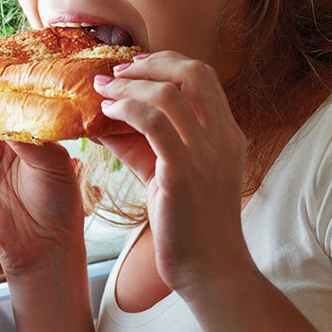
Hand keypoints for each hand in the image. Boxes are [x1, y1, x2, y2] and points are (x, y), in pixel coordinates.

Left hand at [94, 52, 252, 297]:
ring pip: (169, 93)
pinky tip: (106, 115)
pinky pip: (153, 123)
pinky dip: (126, 110)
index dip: (168, 62)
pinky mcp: (183, 172)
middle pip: (193, 72)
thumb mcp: (173, 175)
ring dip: (129, 86)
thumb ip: (146, 146)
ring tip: (103, 91)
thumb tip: (108, 122)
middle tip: (117, 72)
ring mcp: (206, 153)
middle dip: (151, 63)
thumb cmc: (192, 226)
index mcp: (228, 134)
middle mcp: (222, 137)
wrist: (211, 269)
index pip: (204, 76)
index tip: (136, 67)